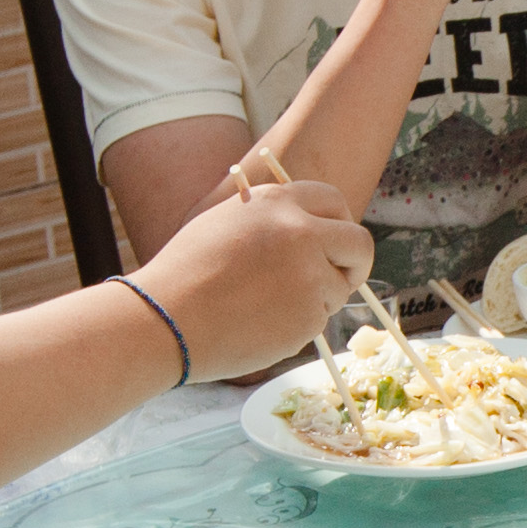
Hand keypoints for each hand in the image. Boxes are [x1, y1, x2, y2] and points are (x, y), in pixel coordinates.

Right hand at [140, 169, 372, 375]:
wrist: (167, 317)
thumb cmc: (185, 272)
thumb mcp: (227, 221)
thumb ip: (272, 219)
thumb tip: (311, 229)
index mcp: (278, 203)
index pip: (334, 202)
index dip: (340, 224)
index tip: (337, 242)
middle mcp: (301, 232)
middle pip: (359, 243)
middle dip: (355, 263)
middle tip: (343, 278)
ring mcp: (309, 275)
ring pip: (338, 288)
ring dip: (317, 299)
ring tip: (266, 306)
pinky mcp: (308, 316)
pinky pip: (317, 319)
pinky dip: (297, 325)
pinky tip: (259, 324)